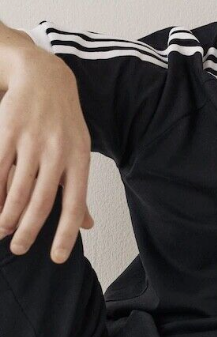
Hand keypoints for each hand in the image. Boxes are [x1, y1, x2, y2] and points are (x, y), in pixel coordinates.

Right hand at [0, 42, 92, 262]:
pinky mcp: (7, 129)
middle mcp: (57, 153)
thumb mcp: (80, 153)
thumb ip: (78, 189)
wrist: (44, 77)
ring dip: (7, 215)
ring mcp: (31, 141)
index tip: (58, 258)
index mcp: (79, 162)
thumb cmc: (64, 124)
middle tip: (20, 250)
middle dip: (29, 231)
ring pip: (16, 188)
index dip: (66, 234)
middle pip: (41, 202)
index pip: (74, 206)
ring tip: (2, 232)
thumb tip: (86, 224)